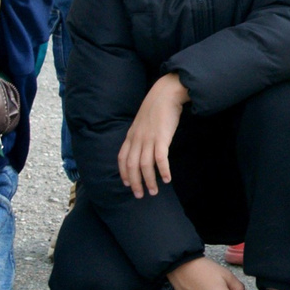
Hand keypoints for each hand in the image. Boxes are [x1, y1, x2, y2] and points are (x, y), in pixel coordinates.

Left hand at [117, 74, 188, 197]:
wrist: (166, 93)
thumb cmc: (156, 107)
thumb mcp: (142, 122)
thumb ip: (140, 134)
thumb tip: (142, 147)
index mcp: (131, 135)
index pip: (122, 158)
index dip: (123, 173)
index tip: (127, 185)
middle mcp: (137, 139)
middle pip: (132, 166)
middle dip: (135, 183)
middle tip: (140, 195)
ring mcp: (149, 139)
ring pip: (145, 165)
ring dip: (149, 181)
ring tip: (154, 191)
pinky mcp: (162, 138)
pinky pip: (160, 158)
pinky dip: (163, 170)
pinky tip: (167, 179)